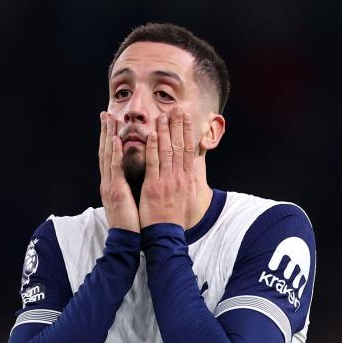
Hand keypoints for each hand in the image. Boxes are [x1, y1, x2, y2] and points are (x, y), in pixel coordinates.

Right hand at [98, 112, 139, 231]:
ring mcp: (110, 186)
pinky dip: (114, 154)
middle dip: (105, 132)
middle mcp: (108, 182)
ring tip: (109, 119)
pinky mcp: (116, 192)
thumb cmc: (133, 223)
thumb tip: (136, 177)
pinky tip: (114, 140)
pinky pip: (115, 170)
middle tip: (105, 114)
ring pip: (107, 156)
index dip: (109, 140)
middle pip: (105, 152)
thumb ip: (129, 187)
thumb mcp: (130, 201)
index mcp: (113, 184)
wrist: (126, 241)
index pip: (109, 157)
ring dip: (108, 136)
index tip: (110, 124)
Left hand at [139, 108, 197, 228]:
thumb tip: (189, 168)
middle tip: (178, 108)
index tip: (187, 116)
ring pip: (167, 151)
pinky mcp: (154, 187)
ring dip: (165, 131)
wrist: (166, 234)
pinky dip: (153, 148)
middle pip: (180, 146)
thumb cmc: (173, 216)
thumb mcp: (185, 196)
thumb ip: (185, 179)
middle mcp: (180, 177)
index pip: (189, 149)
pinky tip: (152, 134)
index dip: (188, 131)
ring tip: (163, 115)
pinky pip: (153, 164)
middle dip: (178, 126)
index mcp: (187, 178)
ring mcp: (167, 181)